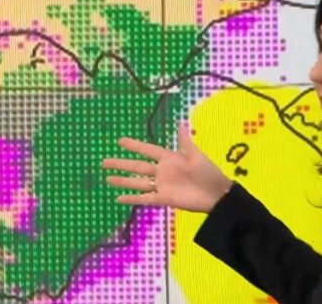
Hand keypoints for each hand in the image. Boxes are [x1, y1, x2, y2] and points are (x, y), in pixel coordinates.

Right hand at [103, 121, 232, 213]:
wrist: (217, 194)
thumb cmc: (207, 173)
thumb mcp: (196, 155)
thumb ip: (185, 141)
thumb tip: (181, 122)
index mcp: (168, 158)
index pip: (147, 150)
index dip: (134, 146)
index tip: (120, 141)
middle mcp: (161, 171)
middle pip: (137, 166)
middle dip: (121, 163)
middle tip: (104, 161)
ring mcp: (161, 185)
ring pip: (137, 182)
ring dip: (123, 181)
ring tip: (107, 178)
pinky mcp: (163, 199)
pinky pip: (144, 198)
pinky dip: (132, 198)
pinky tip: (118, 198)